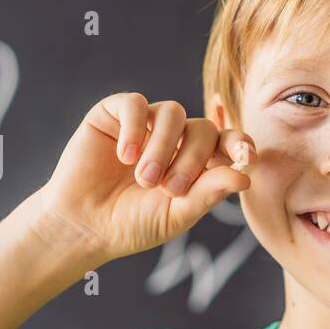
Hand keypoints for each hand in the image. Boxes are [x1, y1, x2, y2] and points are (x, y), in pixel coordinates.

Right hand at [34, 92, 254, 263]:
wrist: (83, 225)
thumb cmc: (131, 224)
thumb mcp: (176, 214)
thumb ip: (209, 194)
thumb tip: (245, 177)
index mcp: (197, 162)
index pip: (227, 142)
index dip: (240, 144)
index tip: (246, 156)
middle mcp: (175, 139)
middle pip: (203, 128)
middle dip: (192, 159)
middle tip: (170, 189)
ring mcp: (146, 124)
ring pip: (173, 112)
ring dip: (162, 147)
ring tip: (144, 179)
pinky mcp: (114, 114)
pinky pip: (136, 104)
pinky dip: (135, 128)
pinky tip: (125, 156)